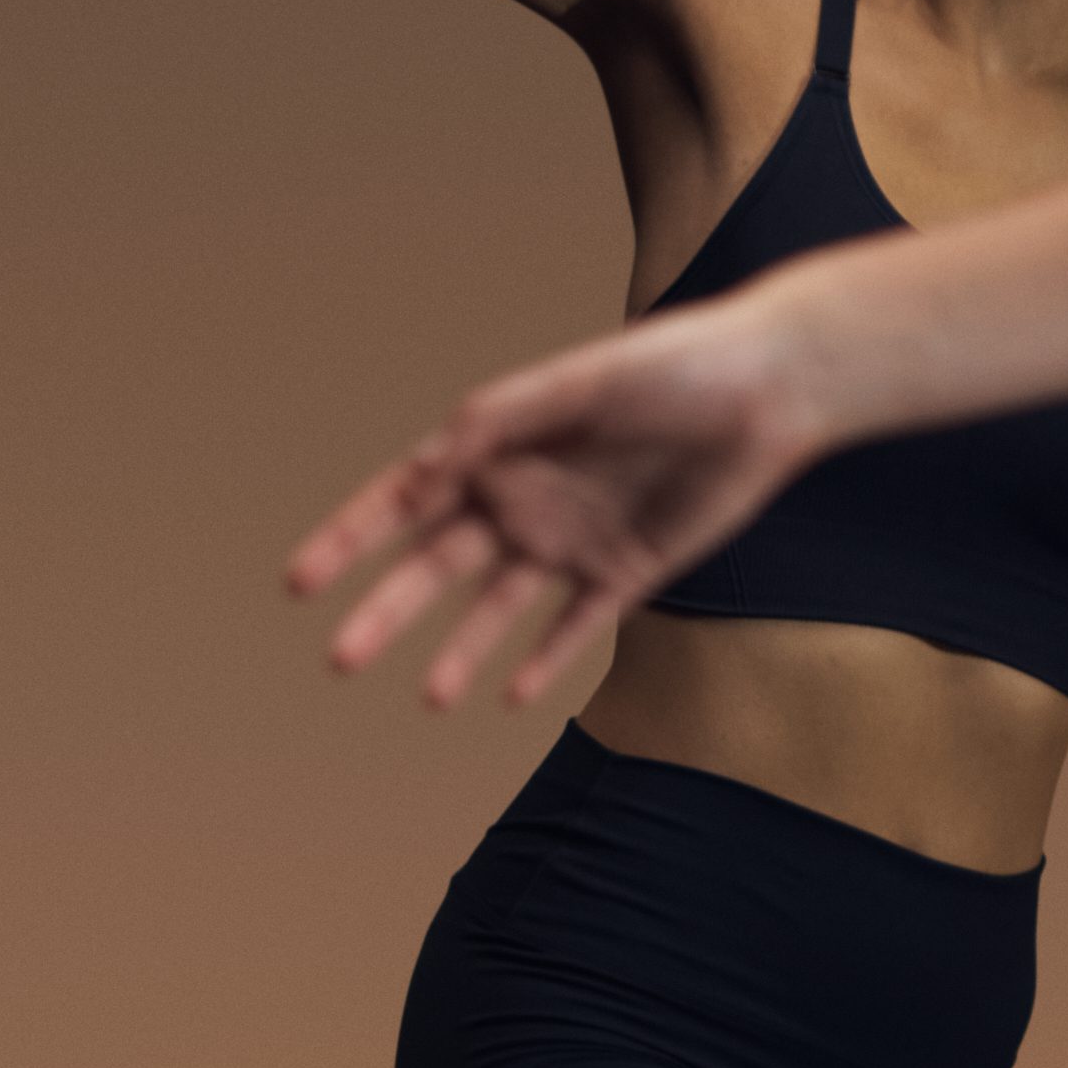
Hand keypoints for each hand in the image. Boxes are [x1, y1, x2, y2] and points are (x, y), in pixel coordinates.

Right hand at [292, 305, 823, 719]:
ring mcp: (572, 540)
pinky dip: (541, 661)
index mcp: (498, 446)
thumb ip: (498, 420)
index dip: (349, 539)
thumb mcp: (577, 385)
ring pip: (500, 608)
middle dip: (386, 610)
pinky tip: (506, 696)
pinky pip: (575, 628)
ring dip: (461, 651)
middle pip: (437, 566)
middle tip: (338, 658)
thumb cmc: (669, 369)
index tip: (298, 582)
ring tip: (431, 699)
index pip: (403, 500)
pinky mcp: (627, 572)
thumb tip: (423, 470)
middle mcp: (523, 498)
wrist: (769, 393)